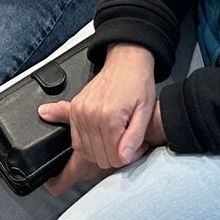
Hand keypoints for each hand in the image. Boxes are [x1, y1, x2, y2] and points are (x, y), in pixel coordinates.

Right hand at [42, 44, 157, 194]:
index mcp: (109, 116)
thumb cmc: (137, 82)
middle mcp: (90, 115)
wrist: (125, 61)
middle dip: (116, 155)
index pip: (114, 157)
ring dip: (102, 151)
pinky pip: (76, 141)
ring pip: (87, 152)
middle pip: (100, 157)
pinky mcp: (74, 110)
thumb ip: (134, 137)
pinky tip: (102, 138)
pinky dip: (88, 145)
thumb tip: (123, 158)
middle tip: (129, 142)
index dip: (128, 156)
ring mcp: (79, 112)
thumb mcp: (145, 110)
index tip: (137, 146)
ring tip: (118, 137)